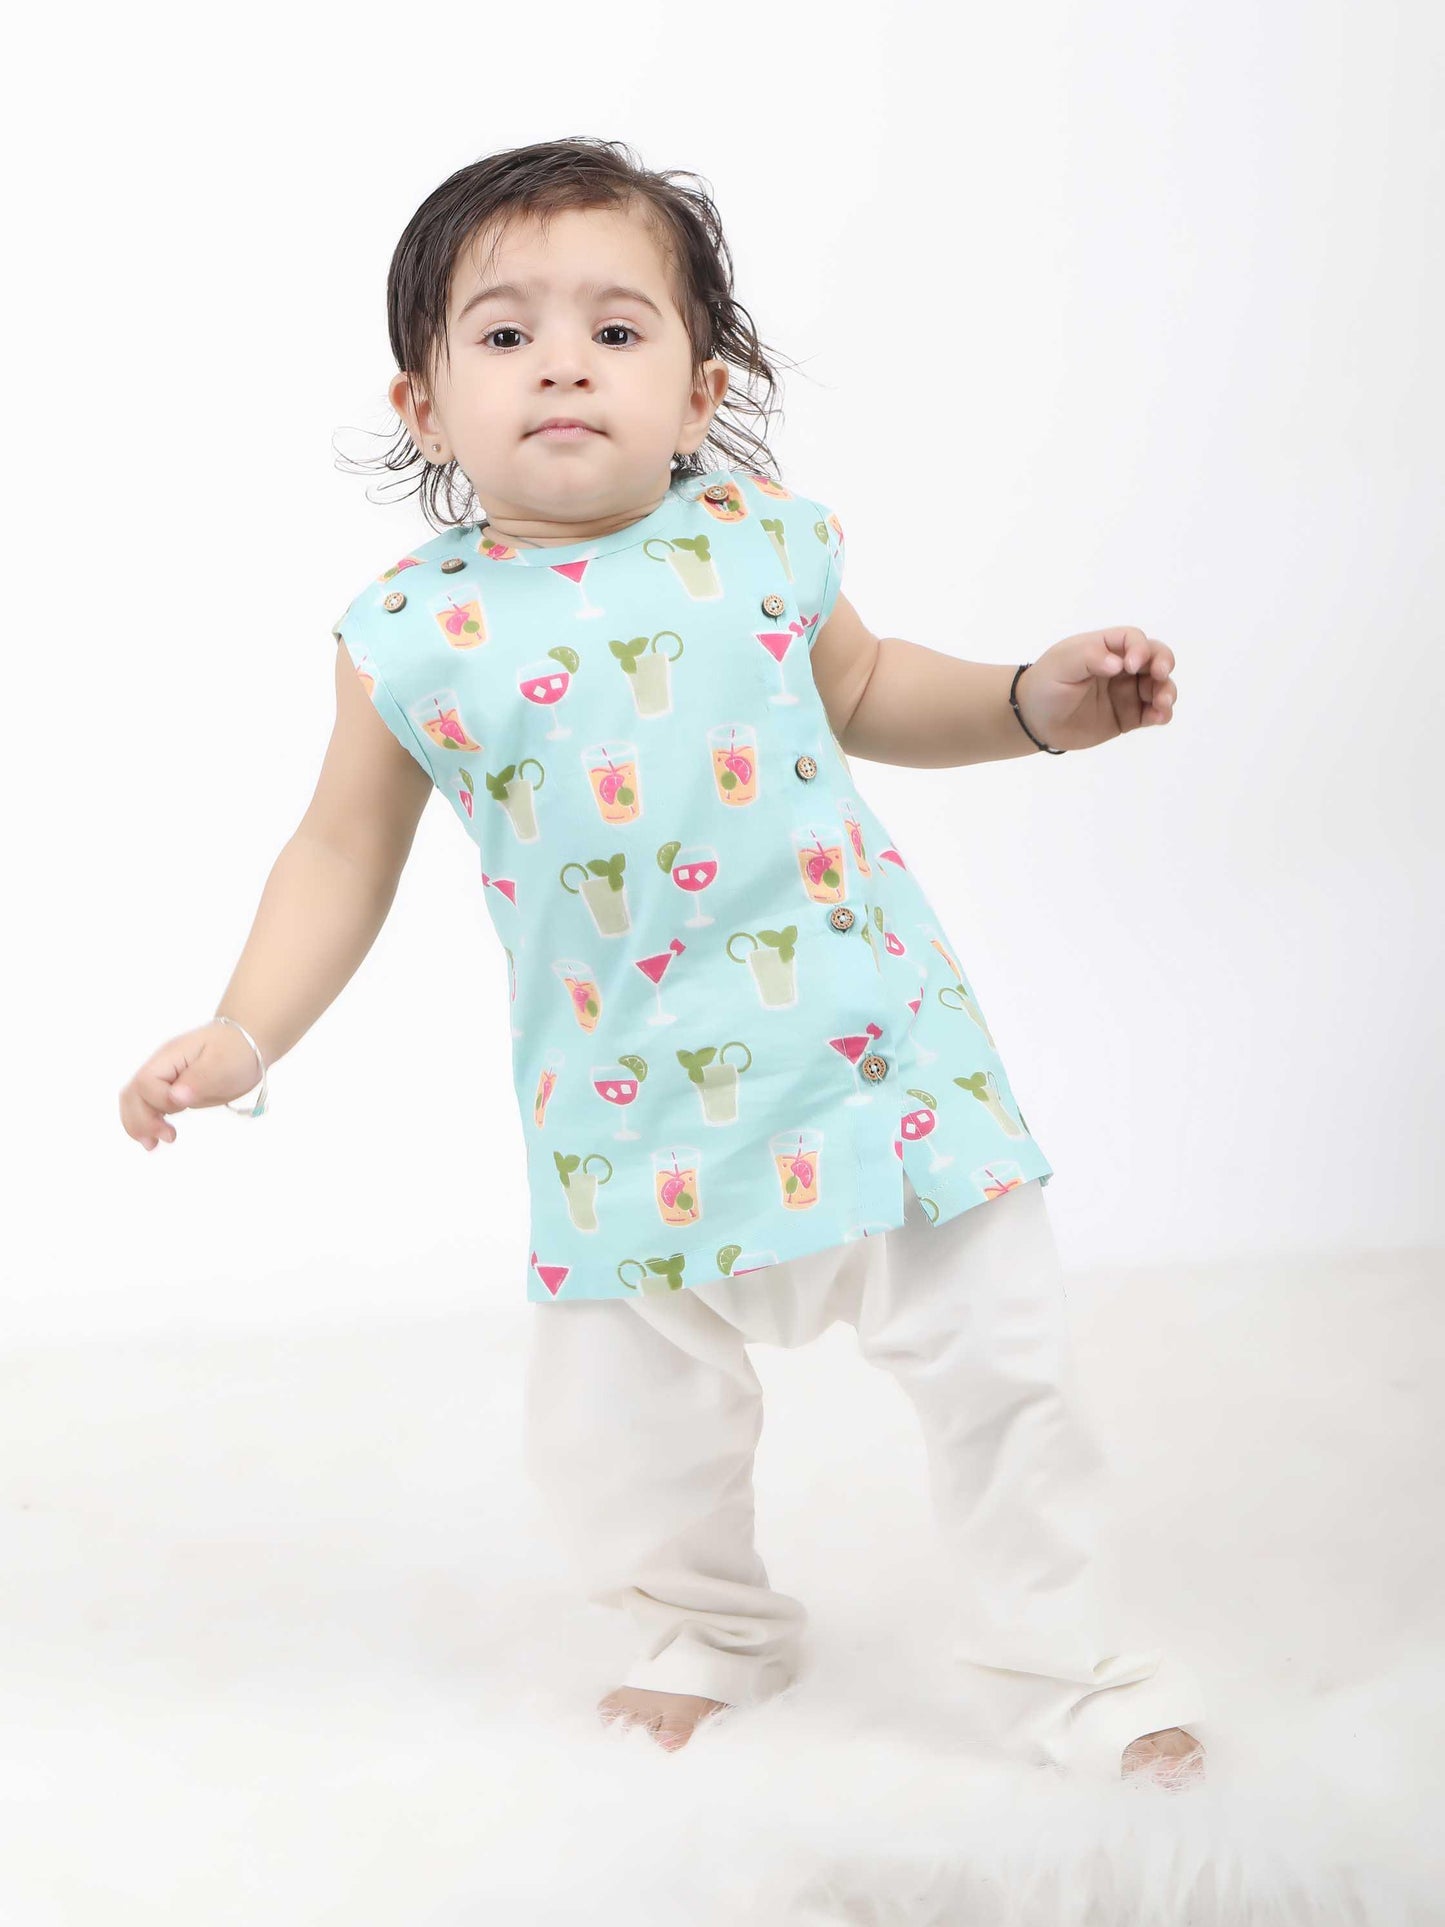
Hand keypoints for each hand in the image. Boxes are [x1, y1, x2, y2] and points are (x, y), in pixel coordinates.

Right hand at [118, 1020, 265, 1151]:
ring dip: (138, 1124)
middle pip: (132, 1093)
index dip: (158, 1101)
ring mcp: (163, 1078)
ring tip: (152, 1145)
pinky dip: (147, 1122)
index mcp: (170, 1057)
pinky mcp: (170, 1089)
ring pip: (134, 1101)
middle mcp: (160, 1067)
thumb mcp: (224, 1064)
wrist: (246, 1042)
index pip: (146, 1082)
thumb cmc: (237, 1051)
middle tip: (160, 1140)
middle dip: (140, 1120)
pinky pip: (148, 1105)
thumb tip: (175, 1097)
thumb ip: (198, 1080)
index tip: (181, 1109)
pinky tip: (154, 1138)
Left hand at [1014, 628, 1176, 753]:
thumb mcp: (1062, 663)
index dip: (1140, 649)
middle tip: (1160, 675)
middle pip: (1155, 658)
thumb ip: (1090, 656)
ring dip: (1166, 691)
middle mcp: (1122, 667)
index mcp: (1106, 648)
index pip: (1134, 639)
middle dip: (1163, 664)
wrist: (1034, 721)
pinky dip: (1161, 713)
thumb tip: (1120, 663)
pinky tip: (1158, 717)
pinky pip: (1152, 713)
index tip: (1130, 666)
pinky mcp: (1129, 716)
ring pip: (1159, 686)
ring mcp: (1127, 692)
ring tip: (1162, 703)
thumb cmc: (1046, 685)